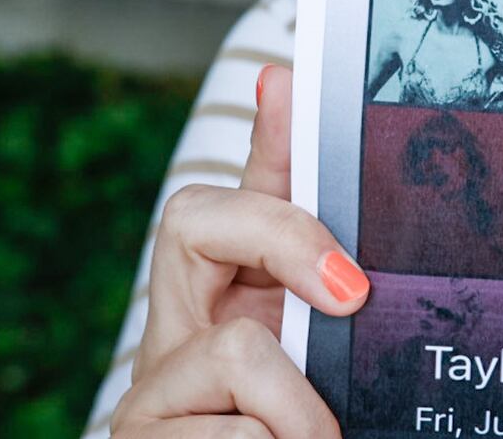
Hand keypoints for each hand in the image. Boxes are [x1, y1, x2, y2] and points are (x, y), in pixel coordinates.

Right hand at [110, 66, 368, 437]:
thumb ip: (313, 242)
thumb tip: (293, 97)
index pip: (226, 193)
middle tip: (353, 299)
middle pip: (194, 222)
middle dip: (285, 242)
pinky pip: (231, 431)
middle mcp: (170, 330)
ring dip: (301, 407)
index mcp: (220, 295)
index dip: (267, 146)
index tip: (294, 98)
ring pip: (236, 348)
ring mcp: (148, 393)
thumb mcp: (313, 337)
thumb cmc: (285, 424)